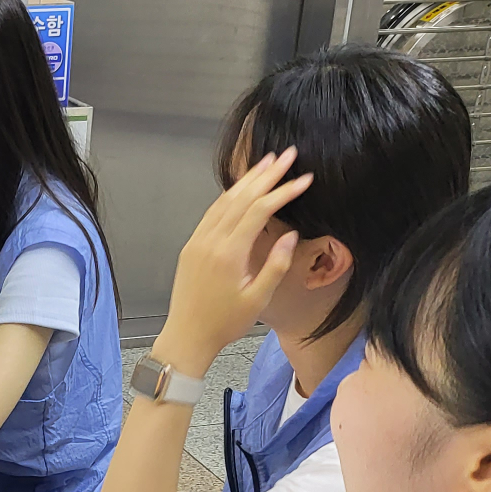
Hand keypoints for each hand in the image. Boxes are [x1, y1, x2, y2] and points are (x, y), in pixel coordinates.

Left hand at [155, 147, 313, 370]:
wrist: (187, 336)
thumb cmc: (223, 323)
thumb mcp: (257, 299)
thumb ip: (276, 265)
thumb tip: (289, 234)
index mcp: (228, 253)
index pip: (259, 210)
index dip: (283, 191)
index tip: (304, 179)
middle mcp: (210, 241)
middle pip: (241, 197)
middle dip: (267, 174)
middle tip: (287, 154)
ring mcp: (198, 241)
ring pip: (224, 200)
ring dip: (247, 180)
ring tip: (267, 162)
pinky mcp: (191, 246)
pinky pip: (211, 212)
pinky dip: (228, 195)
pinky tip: (241, 188)